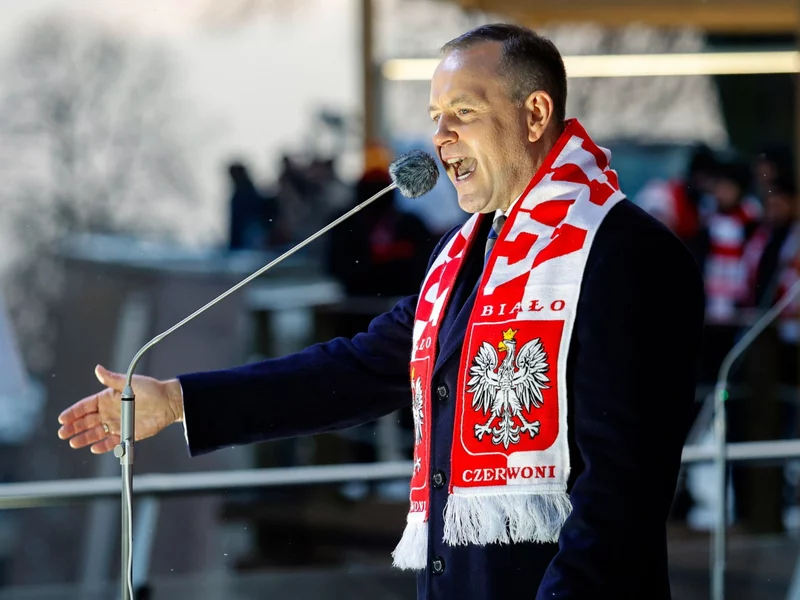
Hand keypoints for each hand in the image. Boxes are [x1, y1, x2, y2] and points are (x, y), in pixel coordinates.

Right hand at [57, 365, 183, 453]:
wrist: (169, 403)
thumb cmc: (150, 390)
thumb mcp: (129, 383)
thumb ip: (112, 379)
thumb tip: (98, 369)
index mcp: (107, 399)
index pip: (85, 406)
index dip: (73, 412)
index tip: (62, 419)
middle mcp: (110, 412)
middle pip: (87, 421)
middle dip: (74, 427)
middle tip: (63, 433)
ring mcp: (117, 423)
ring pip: (96, 433)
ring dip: (85, 438)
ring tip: (73, 442)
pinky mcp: (127, 434)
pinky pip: (112, 442)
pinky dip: (103, 445)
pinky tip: (94, 447)